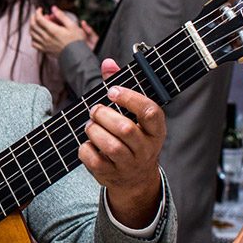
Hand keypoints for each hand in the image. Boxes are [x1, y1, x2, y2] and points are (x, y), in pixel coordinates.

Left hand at [29, 7, 95, 55]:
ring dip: (32, 26)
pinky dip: (33, 37)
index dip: (38, 12)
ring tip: (38, 23)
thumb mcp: (72, 25)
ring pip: (32, 33)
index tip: (40, 9)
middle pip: (33, 25)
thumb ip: (61, 16)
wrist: (77, 56)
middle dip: (33, 17)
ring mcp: (44, 44)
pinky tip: (38, 34)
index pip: (39, 18)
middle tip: (37, 14)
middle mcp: (46, 37)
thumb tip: (53, 8)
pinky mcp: (44, 50)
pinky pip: (34, 43)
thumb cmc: (76, 41)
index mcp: (53, 30)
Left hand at [78, 58, 165, 226]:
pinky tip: (89, 143)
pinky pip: (94, 160)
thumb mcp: (133, 115)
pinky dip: (86, 148)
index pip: (150, 111)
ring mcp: (129, 165)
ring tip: (91, 125)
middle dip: (104, 115)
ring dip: (94, 130)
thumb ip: (121, 87)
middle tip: (95, 110)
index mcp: (156, 130)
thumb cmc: (132, 138)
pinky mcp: (111, 175)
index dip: (129, 98)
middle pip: (125, 129)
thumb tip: (108, 63)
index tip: (111, 91)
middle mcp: (146, 149)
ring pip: (110, 146)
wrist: (135, 179)